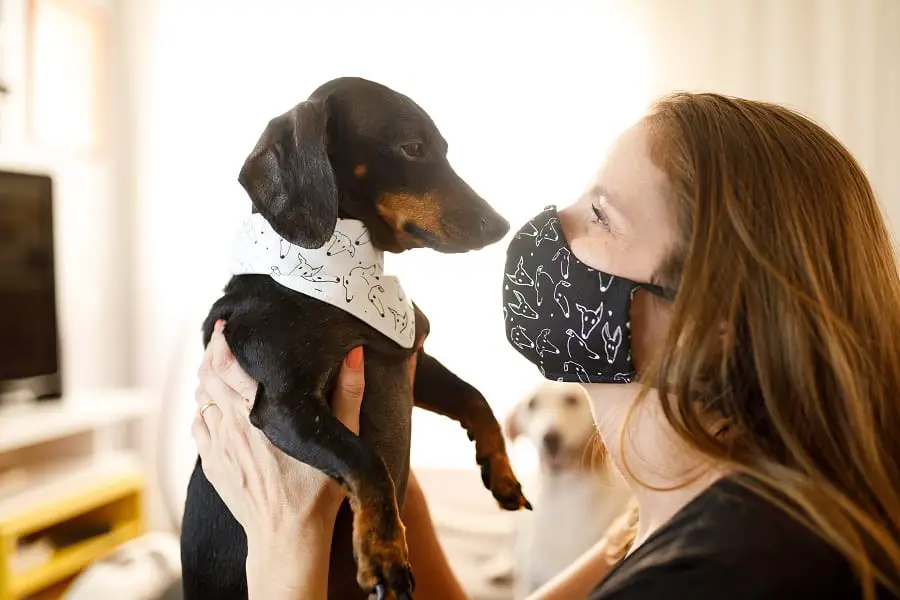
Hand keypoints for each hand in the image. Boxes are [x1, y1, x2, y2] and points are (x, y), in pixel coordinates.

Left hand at [191, 319, 365, 544]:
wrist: (286, 537)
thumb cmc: (317, 490)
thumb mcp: (340, 439)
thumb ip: (348, 393)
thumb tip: (354, 355)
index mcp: (261, 413)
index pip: (227, 365)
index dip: (221, 341)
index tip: (225, 326)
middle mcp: (231, 425)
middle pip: (206, 377)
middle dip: (212, 355)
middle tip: (223, 340)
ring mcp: (216, 446)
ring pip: (200, 400)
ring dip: (207, 382)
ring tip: (221, 370)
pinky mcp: (211, 464)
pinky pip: (198, 426)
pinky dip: (204, 410)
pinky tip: (216, 408)